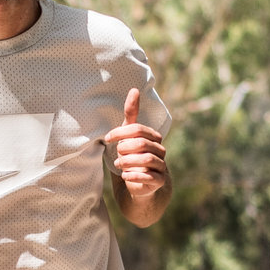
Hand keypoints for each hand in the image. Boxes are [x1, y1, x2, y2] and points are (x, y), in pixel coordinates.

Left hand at [103, 87, 167, 201]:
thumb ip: (131, 114)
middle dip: (125, 148)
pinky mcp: (159, 180)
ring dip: (128, 161)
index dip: (120, 132)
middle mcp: (161, 150)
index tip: (108, 138)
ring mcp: (161, 165)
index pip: (138, 129)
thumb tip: (134, 89)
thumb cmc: (133, 154)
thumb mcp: (129, 134)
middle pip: (142, 144)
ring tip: (118, 165)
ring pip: (146, 159)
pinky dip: (134, 175)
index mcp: (154, 137)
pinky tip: (124, 175)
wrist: (140, 181)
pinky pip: (149, 176)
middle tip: (116, 154)